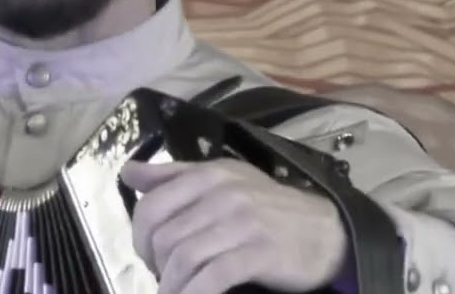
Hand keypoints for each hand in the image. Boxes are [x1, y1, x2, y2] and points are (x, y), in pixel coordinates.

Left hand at [120, 158, 349, 293]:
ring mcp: (241, 223)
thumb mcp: (221, 181)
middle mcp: (222, 194)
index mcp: (208, 175)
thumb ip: (173, 177)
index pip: (151, 205)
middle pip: (163, 237)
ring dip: (171, 286)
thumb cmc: (267, 208)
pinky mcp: (259, 253)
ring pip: (183, 258)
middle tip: (164, 279)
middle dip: (155, 266)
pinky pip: (212, 278)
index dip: (139, 237)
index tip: (148, 256)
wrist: (327, 232)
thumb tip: (127, 172)